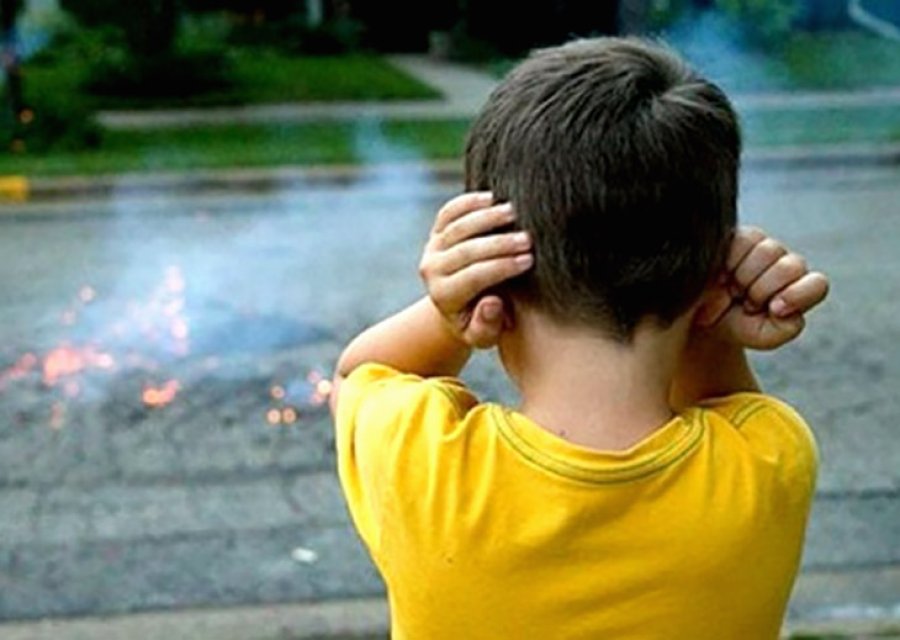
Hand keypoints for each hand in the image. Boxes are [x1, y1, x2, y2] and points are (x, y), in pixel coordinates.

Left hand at [419, 192, 532, 348]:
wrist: (459, 306)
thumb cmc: (479, 322)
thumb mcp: (484, 336)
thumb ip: (487, 326)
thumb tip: (492, 303)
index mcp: (444, 296)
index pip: (473, 277)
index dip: (501, 267)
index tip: (528, 260)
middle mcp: (432, 270)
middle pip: (466, 250)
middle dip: (499, 243)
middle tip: (528, 239)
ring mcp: (432, 247)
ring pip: (457, 227)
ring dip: (486, 217)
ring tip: (514, 212)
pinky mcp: (436, 231)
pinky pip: (448, 212)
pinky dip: (467, 202)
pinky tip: (491, 197)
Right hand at [695, 227, 828, 350]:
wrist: (706, 321)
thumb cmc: (739, 327)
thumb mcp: (764, 337)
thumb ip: (785, 328)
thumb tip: (780, 304)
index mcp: (800, 289)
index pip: (816, 284)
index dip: (797, 295)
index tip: (773, 309)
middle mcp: (786, 265)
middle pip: (790, 267)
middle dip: (762, 290)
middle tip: (745, 303)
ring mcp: (764, 248)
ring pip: (768, 251)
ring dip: (745, 277)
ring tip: (732, 290)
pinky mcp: (739, 236)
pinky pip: (742, 241)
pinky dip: (729, 261)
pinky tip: (721, 276)